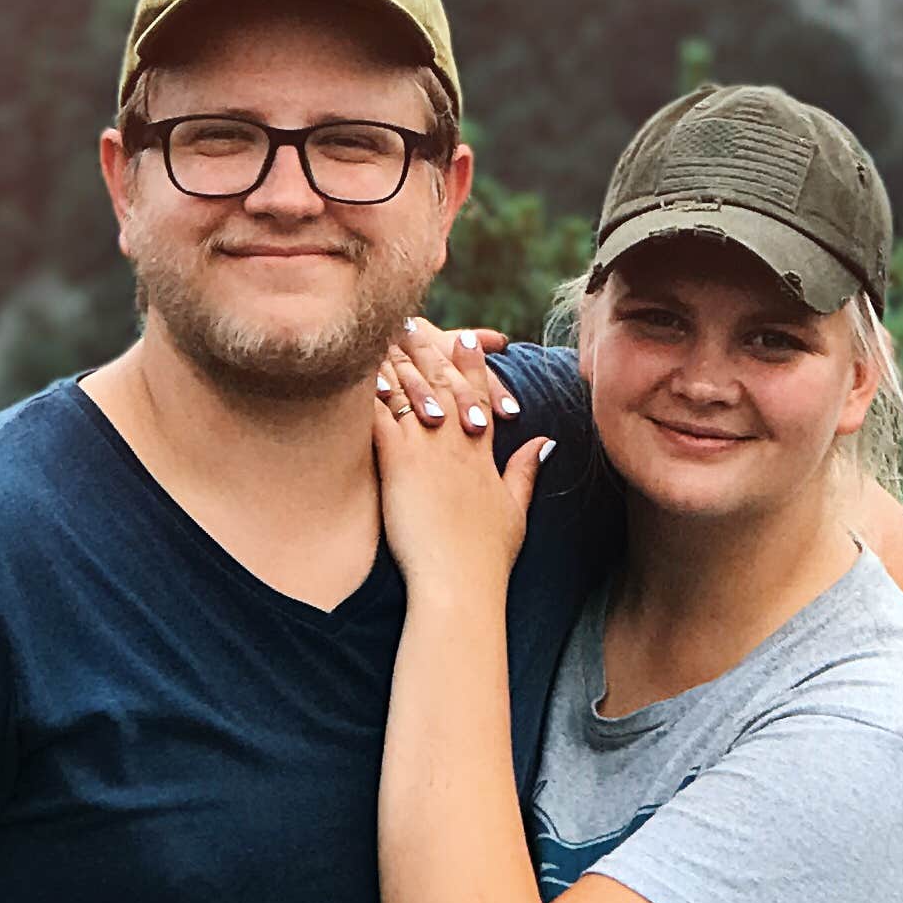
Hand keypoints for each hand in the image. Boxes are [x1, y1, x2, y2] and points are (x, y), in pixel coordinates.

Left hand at [373, 333, 547, 587]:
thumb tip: (546, 442)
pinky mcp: (399, 462)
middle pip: (443, 382)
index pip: (479, 396)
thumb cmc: (487, 556)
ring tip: (383, 334)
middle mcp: (457, 441)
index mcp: (483, 452)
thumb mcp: (516, 510)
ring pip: (410, 391)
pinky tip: (356, 371)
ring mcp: (428, 449)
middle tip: (419, 321)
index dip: (473, 365)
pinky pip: (380, 415)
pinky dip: (369, 391)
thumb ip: (526, 471)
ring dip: (396, 360)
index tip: (468, 338)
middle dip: (431, 349)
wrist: (459, 582)